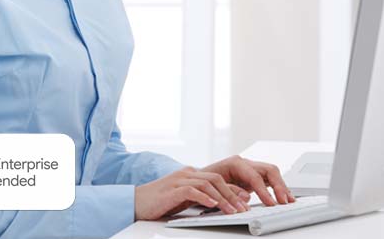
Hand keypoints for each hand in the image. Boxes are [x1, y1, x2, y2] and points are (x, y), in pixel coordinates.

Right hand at [134, 166, 251, 220]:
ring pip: (208, 184)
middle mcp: (187, 173)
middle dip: (232, 194)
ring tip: (233, 210)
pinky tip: (212, 205)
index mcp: (190, 174)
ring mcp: (179, 179)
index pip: (217, 178)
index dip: (233, 189)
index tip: (246, 201)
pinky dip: (204, 197)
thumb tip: (219, 204)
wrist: (137, 202)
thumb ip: (198, 197)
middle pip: (216, 179)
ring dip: (223, 198)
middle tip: (244, 208)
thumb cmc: (160, 202)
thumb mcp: (183, 198)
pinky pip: (192, 190)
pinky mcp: (172, 189)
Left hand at [199, 155, 295, 205]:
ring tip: (290, 201)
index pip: (255, 175)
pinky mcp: (254, 177)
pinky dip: (278, 188)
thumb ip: (231, 190)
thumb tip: (247, 197)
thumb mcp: (214, 186)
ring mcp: (250, 169)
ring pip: (272, 173)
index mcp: (235, 163)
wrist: (199, 179)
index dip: (264, 190)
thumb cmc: (205, 181)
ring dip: (282, 187)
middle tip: (285, 202)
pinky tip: (284, 198)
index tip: (272, 203)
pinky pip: (270, 180)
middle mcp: (245, 164)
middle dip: (279, 185)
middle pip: (268, 170)